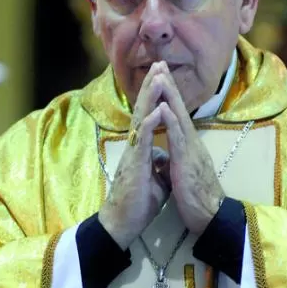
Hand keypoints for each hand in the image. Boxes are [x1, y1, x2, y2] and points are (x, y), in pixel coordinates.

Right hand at [98, 63, 171, 248]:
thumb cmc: (138, 203)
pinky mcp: (134, 165)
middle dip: (152, 86)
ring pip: (141, 118)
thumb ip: (159, 163)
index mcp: (142, 147)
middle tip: (159, 63)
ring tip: (157, 77)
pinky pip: (141, 141)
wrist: (122, 224)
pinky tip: (155, 111)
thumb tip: (164, 154)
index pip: (149, 115)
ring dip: (150, 97)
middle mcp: (135, 145)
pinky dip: (149, 125)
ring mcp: (133, 153)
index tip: (163, 75)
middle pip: (143, 109)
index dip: (156, 96)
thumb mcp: (156, 179)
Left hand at [158, 70, 224, 234]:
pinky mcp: (187, 161)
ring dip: (169, 96)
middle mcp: (191, 142)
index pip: (177, 114)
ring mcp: (190, 150)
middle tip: (160, 63)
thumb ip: (174, 161)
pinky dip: (171, 121)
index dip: (169, 95)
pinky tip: (165, 107)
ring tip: (160, 76)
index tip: (160, 76)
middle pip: (179, 108)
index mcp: (188, 145)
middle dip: (169, 85)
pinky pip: (178, 138)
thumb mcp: (182, 175)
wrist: (211, 216)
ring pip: (178, 117)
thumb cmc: (197, 198)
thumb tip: (164, 156)